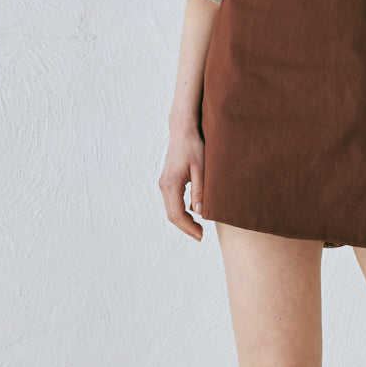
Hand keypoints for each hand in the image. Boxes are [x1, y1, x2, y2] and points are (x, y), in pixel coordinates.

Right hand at [159, 123, 205, 241]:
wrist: (183, 130)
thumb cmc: (194, 147)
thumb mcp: (201, 169)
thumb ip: (200, 191)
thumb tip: (199, 213)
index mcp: (171, 184)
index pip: (177, 214)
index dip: (189, 227)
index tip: (201, 235)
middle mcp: (164, 185)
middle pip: (171, 215)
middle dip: (185, 228)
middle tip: (200, 236)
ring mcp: (164, 183)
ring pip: (171, 210)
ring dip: (183, 221)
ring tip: (198, 228)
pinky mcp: (167, 181)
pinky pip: (172, 202)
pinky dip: (181, 211)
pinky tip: (194, 213)